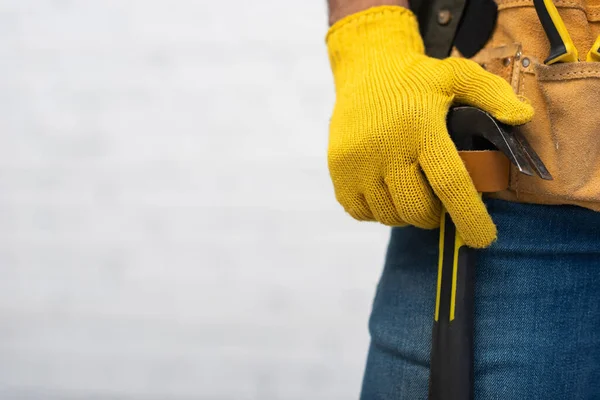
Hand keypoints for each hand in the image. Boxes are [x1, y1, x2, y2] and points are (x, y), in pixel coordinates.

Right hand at [326, 6, 533, 247]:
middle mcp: (386, 149)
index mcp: (421, 129)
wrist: (365, 70)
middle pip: (417, 208)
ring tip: (411, 192)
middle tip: (438, 200)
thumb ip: (492, 94)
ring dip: (406, 214)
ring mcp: (358, 163)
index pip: (449, 183)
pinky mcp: (338, 172)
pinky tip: (385, 191)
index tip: (482, 238)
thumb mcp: (457, 74)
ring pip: (390, 215)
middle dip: (434, 215)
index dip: (468, 216)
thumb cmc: (415, 78)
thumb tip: (522, 118)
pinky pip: (362, 213)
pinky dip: (378, 212)